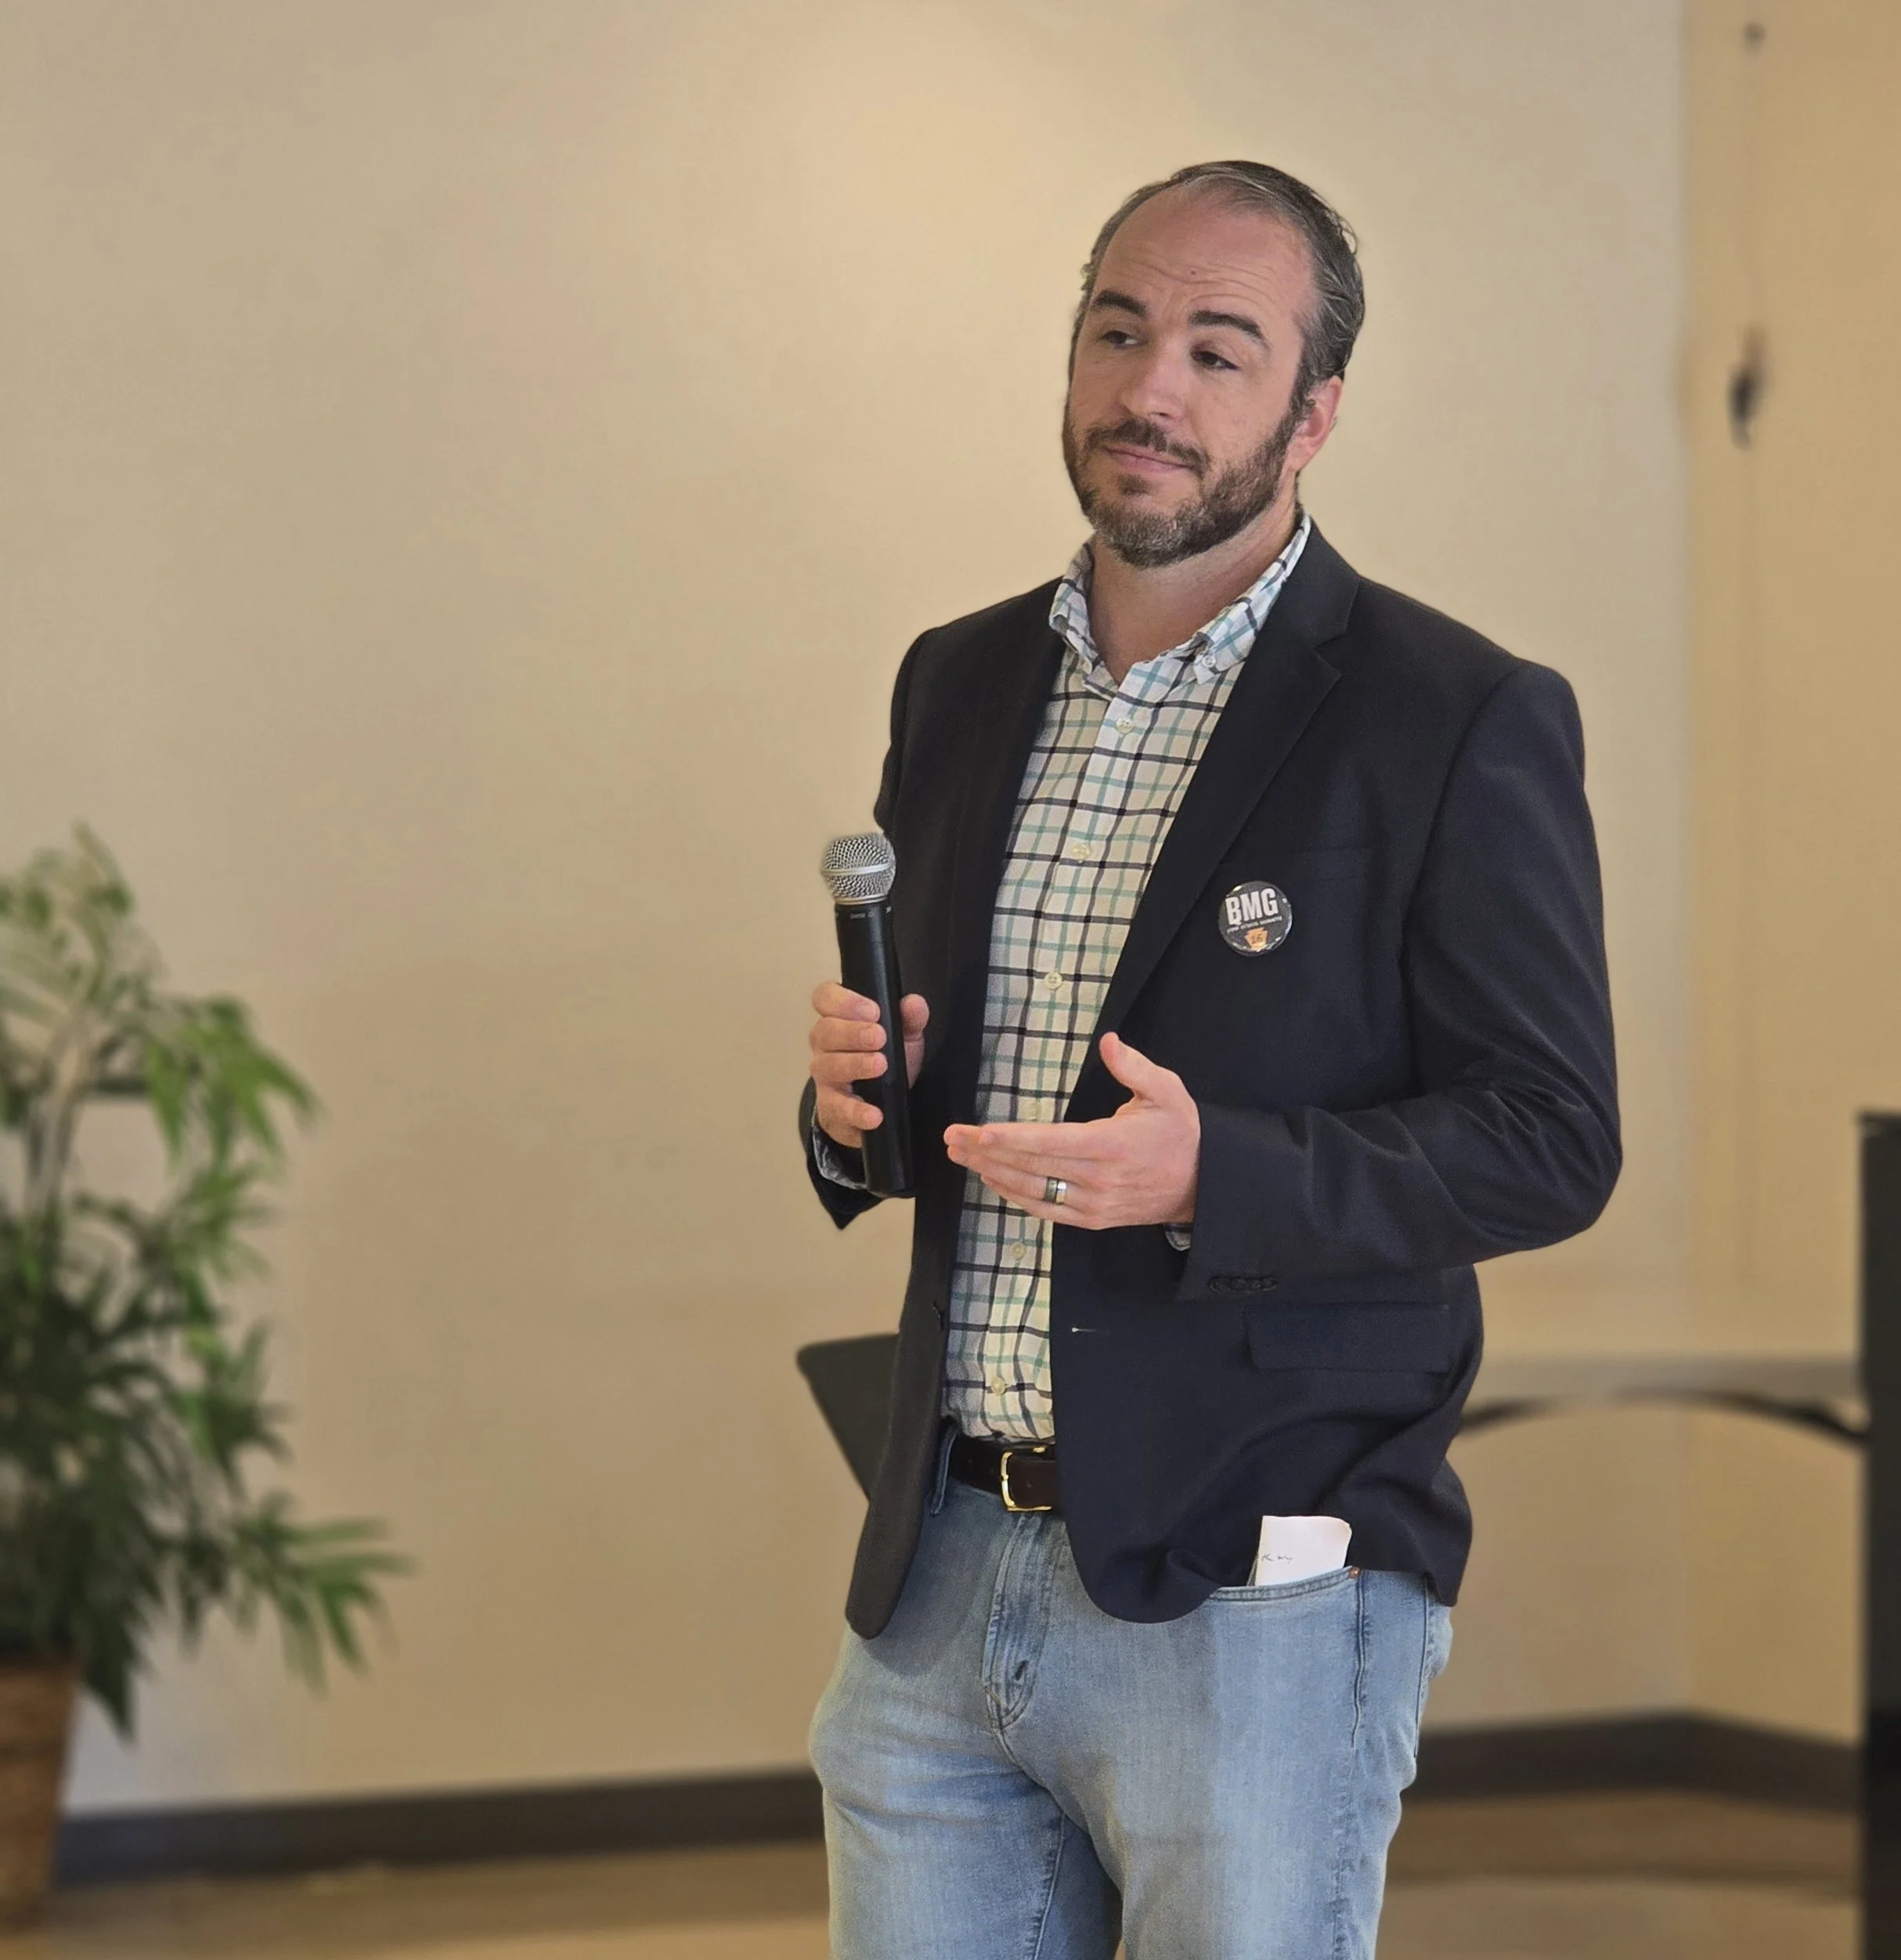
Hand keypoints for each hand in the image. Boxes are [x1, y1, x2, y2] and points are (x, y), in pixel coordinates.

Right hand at [808, 982, 929, 1150]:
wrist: (878, 1105)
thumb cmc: (884, 1060)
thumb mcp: (903, 1036)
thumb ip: (910, 1019)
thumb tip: (914, 1003)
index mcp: (838, 1019)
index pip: (825, 998)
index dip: (844, 1001)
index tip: (873, 1010)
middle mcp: (824, 1046)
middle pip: (825, 1031)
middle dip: (853, 1033)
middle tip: (880, 1037)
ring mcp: (824, 1078)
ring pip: (826, 1066)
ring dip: (854, 1065)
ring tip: (880, 1065)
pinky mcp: (830, 1108)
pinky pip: (836, 1108)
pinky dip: (855, 1111)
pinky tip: (874, 1113)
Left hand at [943, 1031, 1199, 1228]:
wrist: (1204, 1184)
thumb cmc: (1181, 1132)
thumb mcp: (1167, 1091)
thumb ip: (1134, 1067)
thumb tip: (1108, 1042)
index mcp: (1112, 1146)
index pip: (1050, 1143)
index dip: (1010, 1139)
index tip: (977, 1132)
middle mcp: (1098, 1180)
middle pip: (1031, 1168)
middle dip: (986, 1153)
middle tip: (952, 1138)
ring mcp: (1093, 1205)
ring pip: (1033, 1191)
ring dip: (992, 1173)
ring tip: (960, 1155)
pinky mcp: (1092, 1220)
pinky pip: (1046, 1209)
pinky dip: (1014, 1195)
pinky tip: (992, 1179)